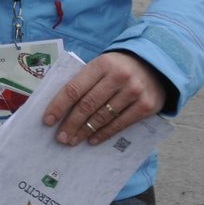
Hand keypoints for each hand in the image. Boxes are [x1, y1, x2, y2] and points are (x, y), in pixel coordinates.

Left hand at [42, 52, 168, 146]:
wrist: (155, 65)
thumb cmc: (119, 67)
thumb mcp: (102, 65)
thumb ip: (85, 80)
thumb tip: (60, 105)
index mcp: (102, 64)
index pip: (74, 88)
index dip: (59, 106)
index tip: (48, 120)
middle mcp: (118, 76)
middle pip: (87, 105)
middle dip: (71, 123)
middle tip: (60, 137)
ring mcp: (134, 91)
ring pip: (103, 116)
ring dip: (85, 131)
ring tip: (73, 140)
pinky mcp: (146, 106)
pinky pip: (120, 124)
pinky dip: (104, 134)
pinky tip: (92, 140)